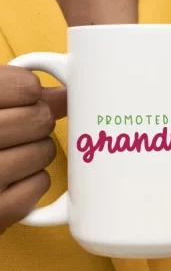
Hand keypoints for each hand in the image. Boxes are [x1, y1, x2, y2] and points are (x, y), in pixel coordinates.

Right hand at [0, 65, 65, 233]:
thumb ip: (14, 93)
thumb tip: (64, 95)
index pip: (26, 86)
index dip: (30, 93)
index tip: (21, 99)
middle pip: (40, 119)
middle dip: (35, 123)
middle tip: (14, 131)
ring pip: (45, 151)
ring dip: (35, 153)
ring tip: (6, 156)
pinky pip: (41, 184)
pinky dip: (32, 182)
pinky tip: (7, 180)